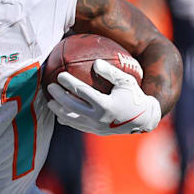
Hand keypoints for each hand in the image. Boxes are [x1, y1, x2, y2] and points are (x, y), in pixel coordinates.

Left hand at [46, 59, 160, 134]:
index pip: (82, 92)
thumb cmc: (134, 96)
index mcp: (106, 105)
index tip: (60, 75)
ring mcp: (95, 126)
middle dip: (58, 96)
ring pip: (71, 118)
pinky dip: (66, 119)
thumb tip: (95, 62)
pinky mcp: (94, 131)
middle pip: (71, 106)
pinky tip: (59, 112)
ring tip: (50, 101)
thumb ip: (111, 72)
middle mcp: (98, 118)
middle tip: (50, 86)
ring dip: (58, 109)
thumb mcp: (126, 82)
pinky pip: (76, 125)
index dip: (69, 83)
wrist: (143, 120)